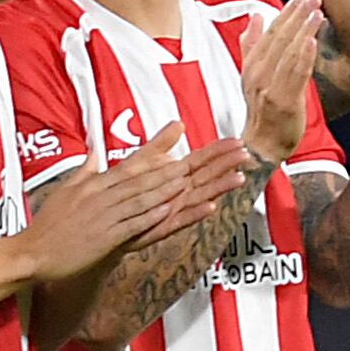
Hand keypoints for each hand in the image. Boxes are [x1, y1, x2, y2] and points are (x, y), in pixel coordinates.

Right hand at [22, 126, 192, 277]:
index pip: (125, 169)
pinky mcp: (104, 238)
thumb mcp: (64, 192)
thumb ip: (83, 172)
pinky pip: (131, 225)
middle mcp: (97, 197)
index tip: (169, 152)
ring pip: (137, 200)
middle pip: (136, 181)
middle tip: (187, 164)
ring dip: (163, 191)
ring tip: (184, 183)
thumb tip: (93, 153)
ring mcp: (102, 217)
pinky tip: (167, 211)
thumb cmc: (47, 226)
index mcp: (90, 186)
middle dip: (164, 172)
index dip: (150, 160)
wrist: (32, 254)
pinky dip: (150, 217)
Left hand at [136, 135, 256, 243]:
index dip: (219, 150)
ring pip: (201, 196)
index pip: (202, 160)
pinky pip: (182, 220)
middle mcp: (180, 192)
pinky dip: (196, 214)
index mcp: (175, 176)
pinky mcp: (163, 227)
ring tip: (238, 179)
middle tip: (245, 155)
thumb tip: (178, 123)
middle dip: (227, 165)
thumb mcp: (142, 161)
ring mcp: (174, 209)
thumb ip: (161, 143)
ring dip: (220, 188)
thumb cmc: (124, 192)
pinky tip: (210, 207)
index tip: (237, 141)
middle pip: (207, 176)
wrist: (104, 219)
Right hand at [240, 0, 324, 159]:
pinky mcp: (283, 101)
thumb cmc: (262, 113)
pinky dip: (302, 57)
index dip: (285, 13)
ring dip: (302, 30)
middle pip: (279, 38)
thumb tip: (256, 17)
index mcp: (252, 65)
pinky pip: (294, 75)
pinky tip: (311, 41)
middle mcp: (258, 73)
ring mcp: (269, 87)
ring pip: (288, 52)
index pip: (270, 33)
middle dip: (296, 15)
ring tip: (316, 13)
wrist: (260, 147)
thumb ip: (251, 46)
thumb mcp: (251, 76)